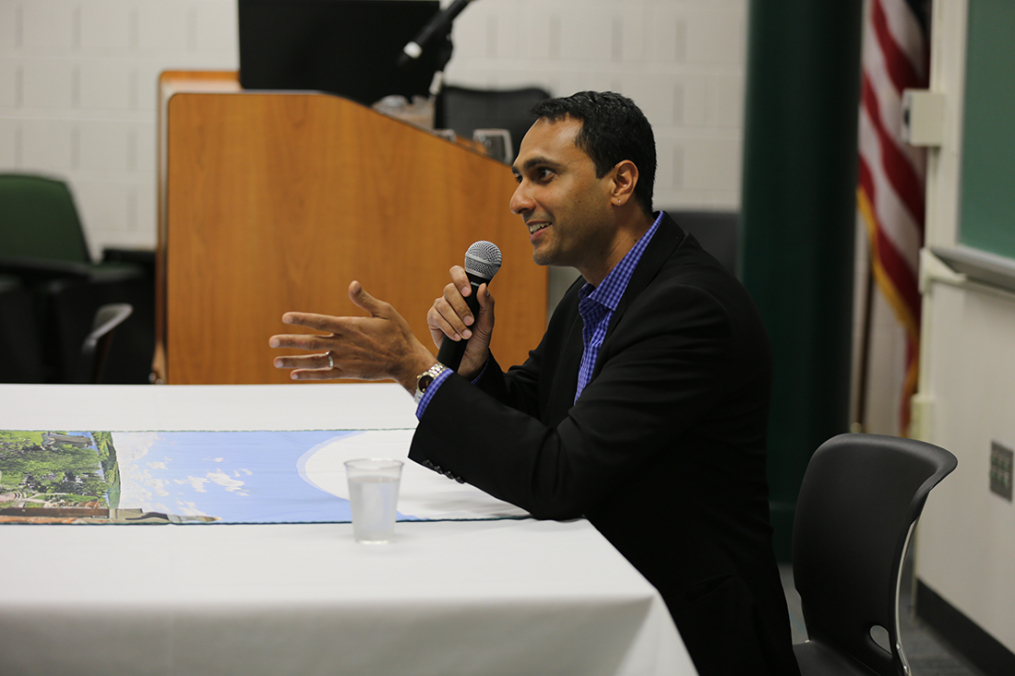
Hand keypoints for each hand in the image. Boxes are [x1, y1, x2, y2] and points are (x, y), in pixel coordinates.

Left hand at [269, 281, 435, 393]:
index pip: (321, 321)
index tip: (286, 317)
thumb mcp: (385, 311)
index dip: (302, 319)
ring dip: (294, 361)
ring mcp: (344, 360)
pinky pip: (324, 375)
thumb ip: (365, 300)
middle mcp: (344, 344)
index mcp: (350, 327)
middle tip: (272, 341)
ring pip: (314, 360)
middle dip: (290, 341)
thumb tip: (352, 284)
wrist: (406, 361)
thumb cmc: (397, 334)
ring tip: (277, 361)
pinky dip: (309, 375)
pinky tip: (294, 375)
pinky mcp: (348, 372)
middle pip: (311, 342)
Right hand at [426, 265, 494, 378]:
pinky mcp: (432, 319)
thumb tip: (483, 287)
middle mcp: (450, 296)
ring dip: (456, 321)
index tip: (468, 292)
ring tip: (466, 334)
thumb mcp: (488, 321)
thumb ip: (487, 303)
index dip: (460, 278)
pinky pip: (436, 318)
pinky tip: (457, 337)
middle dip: (461, 307)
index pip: (457, 273)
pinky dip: (449, 328)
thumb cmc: (480, 336)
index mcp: (464, 291)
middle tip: (471, 321)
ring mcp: (440, 306)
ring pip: (443, 305)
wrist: (471, 357)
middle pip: (449, 290)